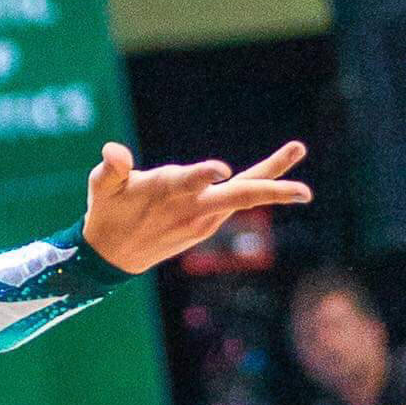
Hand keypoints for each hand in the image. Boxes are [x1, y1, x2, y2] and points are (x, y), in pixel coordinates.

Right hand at [84, 141, 309, 273]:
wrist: (112, 257)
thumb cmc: (106, 211)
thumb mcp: (101, 187)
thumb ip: (111, 168)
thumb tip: (113, 151)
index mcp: (166, 193)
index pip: (190, 182)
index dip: (204, 175)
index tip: (223, 170)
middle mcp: (192, 207)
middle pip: (238, 196)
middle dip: (271, 190)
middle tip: (305, 192)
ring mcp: (203, 217)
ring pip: (245, 194)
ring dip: (274, 177)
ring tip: (297, 148)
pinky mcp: (207, 222)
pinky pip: (237, 200)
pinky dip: (258, 184)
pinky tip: (276, 172)